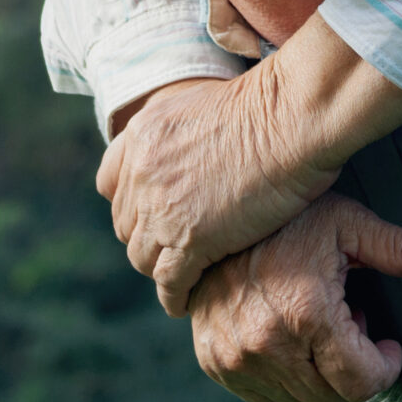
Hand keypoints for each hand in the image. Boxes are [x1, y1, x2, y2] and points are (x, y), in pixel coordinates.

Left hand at [100, 17, 401, 314]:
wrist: (290, 116)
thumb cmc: (269, 103)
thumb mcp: (202, 98)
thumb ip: (182, 125)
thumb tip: (191, 141)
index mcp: (141, 135)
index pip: (111, 183)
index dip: (129, 202)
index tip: (147, 214)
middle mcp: (141, 171)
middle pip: (126, 224)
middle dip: (145, 238)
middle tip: (169, 250)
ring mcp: (160, 207)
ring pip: (142, 256)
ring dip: (159, 269)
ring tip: (179, 279)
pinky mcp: (188, 239)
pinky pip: (169, 281)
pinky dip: (175, 296)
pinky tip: (185, 302)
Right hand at [187, 192, 401, 401]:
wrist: (210, 213)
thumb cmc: (287, 216)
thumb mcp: (348, 224)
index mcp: (305, 312)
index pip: (360, 382)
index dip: (384, 368)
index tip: (386, 346)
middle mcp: (266, 342)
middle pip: (333, 399)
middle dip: (354, 369)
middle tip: (351, 324)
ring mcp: (235, 357)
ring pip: (302, 400)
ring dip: (321, 371)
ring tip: (319, 324)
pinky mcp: (216, 362)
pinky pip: (269, 395)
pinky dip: (288, 375)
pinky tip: (289, 333)